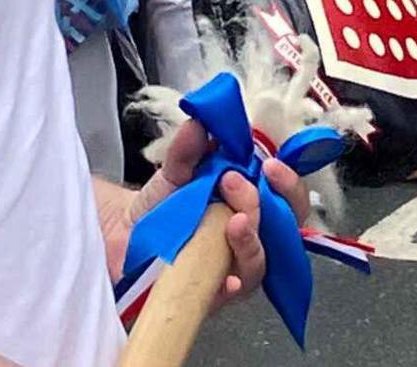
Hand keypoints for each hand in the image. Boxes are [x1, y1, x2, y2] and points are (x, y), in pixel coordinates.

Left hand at [123, 117, 306, 303]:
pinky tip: (227, 276)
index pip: (287, 194)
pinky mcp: (217, 293)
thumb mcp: (175, 170)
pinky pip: (233, 292)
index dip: (288, 180)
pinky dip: (233, 283)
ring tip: (233, 220)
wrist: (128, 239)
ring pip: (261, 259)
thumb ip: (188, 148)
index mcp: (253, 201)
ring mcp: (236, 266)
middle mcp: (252, 235)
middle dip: (273, 203)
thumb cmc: (164, 205)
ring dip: (250, 238)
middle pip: (286, 226)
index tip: (270, 163)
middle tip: (237, 181)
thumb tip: (200, 123)